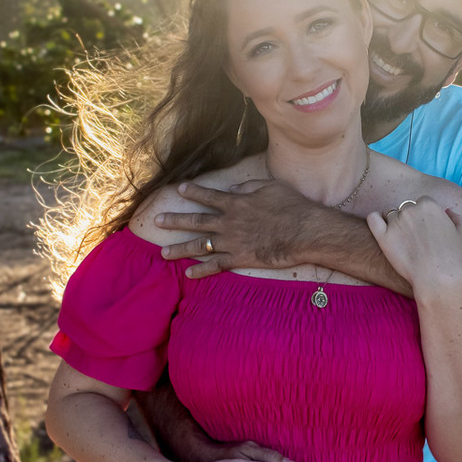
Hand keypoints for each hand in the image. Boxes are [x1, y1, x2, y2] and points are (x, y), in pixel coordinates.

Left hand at [155, 180, 322, 276]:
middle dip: (175, 220)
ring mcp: (232, 242)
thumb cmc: (291, 206)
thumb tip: (233, 187)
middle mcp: (228, 222)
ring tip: (164, 253)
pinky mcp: (239, 259)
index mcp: (236, 202)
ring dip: (180, 249)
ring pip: (200, 245)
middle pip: (195, 221)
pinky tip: (188, 273)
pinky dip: (201, 270)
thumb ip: (248, 187)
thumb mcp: (270, 187)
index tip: (179, 189)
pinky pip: (216, 266)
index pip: (208, 196)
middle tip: (157, 220)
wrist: (303, 232)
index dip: (193, 192)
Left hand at [367, 197, 461, 293]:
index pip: (423, 202)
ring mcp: (395, 222)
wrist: (438, 277)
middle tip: (417, 238)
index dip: (426, 215)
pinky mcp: (383, 237)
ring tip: (404, 240)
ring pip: (392, 215)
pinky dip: (375, 219)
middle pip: (406, 208)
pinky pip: (373, 219)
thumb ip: (457, 217)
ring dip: (396, 223)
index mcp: (429, 205)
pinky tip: (380, 225)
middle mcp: (410, 209)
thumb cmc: (454, 257)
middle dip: (411, 220)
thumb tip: (447, 211)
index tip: (428, 229)